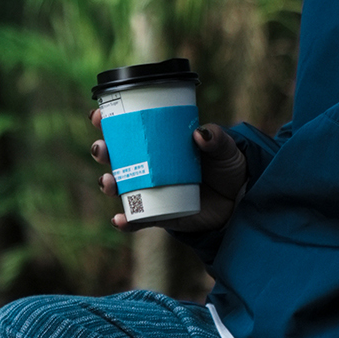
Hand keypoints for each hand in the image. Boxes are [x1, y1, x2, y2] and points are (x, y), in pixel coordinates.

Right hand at [90, 111, 247, 233]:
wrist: (241, 200)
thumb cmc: (228, 167)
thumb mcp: (225, 149)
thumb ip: (216, 139)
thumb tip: (199, 134)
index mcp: (158, 142)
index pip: (127, 128)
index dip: (107, 122)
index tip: (97, 116)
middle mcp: (148, 166)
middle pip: (115, 157)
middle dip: (102, 152)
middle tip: (101, 149)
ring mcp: (150, 191)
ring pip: (119, 187)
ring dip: (107, 184)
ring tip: (109, 182)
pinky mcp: (158, 215)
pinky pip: (136, 219)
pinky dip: (125, 221)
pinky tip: (119, 219)